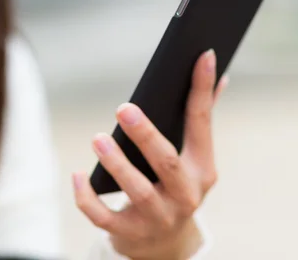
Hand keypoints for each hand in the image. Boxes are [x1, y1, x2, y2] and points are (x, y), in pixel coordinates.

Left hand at [74, 49, 227, 259]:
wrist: (165, 243)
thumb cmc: (176, 185)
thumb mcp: (193, 159)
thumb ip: (201, 119)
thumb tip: (220, 77)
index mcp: (202, 169)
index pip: (202, 124)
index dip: (202, 89)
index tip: (202, 55)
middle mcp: (185, 196)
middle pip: (167, 164)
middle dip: (146, 136)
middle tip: (124, 109)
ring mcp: (158, 217)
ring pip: (137, 191)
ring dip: (117, 165)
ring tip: (98, 139)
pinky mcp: (130, 232)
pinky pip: (104, 217)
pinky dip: (87, 198)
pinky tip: (77, 175)